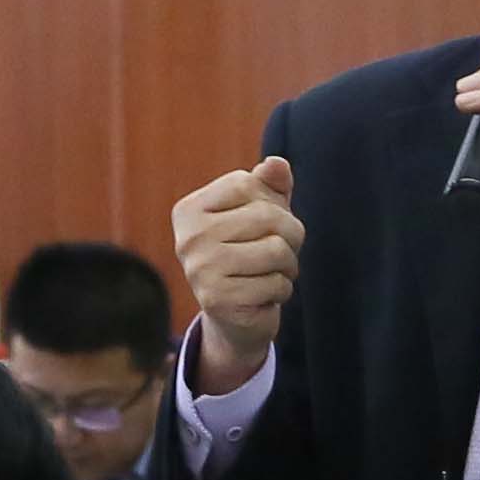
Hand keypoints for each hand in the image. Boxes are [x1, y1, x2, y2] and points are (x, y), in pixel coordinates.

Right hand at [172, 157, 303, 392]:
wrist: (237, 315)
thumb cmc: (251, 252)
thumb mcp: (261, 212)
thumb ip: (269, 184)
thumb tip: (277, 164)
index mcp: (189, 210)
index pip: (247, 183)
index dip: (272, 201)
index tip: (267, 223)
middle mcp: (188, 238)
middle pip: (268, 216)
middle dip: (292, 235)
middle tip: (282, 252)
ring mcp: (199, 270)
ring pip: (277, 250)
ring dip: (289, 265)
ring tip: (274, 272)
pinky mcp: (218, 301)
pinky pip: (277, 284)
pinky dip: (282, 290)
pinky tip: (264, 295)